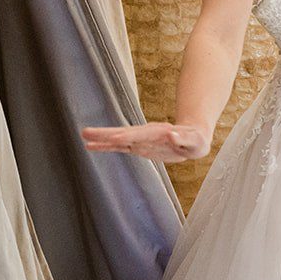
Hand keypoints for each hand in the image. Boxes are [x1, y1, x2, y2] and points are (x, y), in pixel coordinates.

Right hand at [82, 122, 210, 162]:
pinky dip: (105, 146)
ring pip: (118, 139)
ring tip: (84, 138)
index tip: (115, 137)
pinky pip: (119, 146)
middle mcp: (147, 134)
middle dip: (107, 134)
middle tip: (86, 132)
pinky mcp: (137, 146)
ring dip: (102, 139)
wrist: (193, 137)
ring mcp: (140, 139)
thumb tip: (172, 133)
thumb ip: (184, 138)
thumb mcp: (196, 141)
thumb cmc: (196, 140)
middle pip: (124, 133)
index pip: (141, 134)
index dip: (129, 136)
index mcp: (160, 133)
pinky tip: (91, 146)